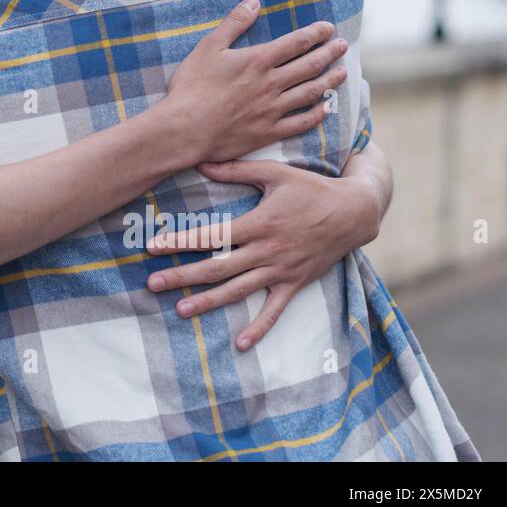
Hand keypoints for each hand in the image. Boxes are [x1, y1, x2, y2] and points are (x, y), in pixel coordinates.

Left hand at [144, 158, 376, 350]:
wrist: (354, 212)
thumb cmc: (312, 188)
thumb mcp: (274, 173)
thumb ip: (236, 169)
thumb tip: (200, 162)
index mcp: (258, 223)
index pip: (211, 235)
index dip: (181, 241)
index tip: (152, 247)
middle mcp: (267, 251)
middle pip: (217, 267)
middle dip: (182, 276)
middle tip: (152, 283)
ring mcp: (281, 270)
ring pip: (238, 291)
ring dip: (209, 302)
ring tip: (180, 310)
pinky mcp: (295, 283)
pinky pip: (275, 310)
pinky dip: (259, 328)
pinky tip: (241, 343)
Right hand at [165, 0, 348, 163]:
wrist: (185, 128)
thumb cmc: (192, 87)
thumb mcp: (208, 47)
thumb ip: (234, 23)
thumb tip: (253, 1)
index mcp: (258, 60)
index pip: (296, 43)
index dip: (316, 34)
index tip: (330, 28)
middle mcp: (272, 83)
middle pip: (310, 66)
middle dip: (330, 53)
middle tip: (343, 46)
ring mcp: (273, 109)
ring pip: (311, 92)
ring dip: (329, 81)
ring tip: (342, 73)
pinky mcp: (268, 131)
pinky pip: (301, 123)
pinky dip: (317, 114)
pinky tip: (326, 109)